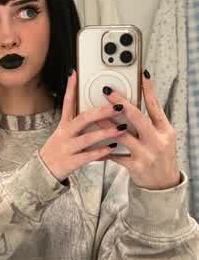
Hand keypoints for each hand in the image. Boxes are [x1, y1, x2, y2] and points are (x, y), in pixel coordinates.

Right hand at [39, 69, 126, 181]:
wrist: (43, 171)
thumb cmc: (58, 150)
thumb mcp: (63, 133)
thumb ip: (78, 123)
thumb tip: (96, 111)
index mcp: (64, 125)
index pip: (67, 103)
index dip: (70, 88)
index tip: (75, 74)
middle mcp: (65, 134)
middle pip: (82, 119)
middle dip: (101, 112)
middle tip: (117, 106)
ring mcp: (67, 148)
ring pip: (87, 138)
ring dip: (105, 133)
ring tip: (121, 129)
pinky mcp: (71, 162)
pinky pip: (87, 156)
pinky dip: (100, 153)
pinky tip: (112, 149)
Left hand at [95, 69, 180, 189]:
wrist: (163, 183)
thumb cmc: (161, 156)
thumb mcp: (163, 137)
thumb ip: (152, 122)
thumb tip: (138, 102)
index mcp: (165, 130)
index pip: (156, 106)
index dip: (148, 90)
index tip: (141, 76)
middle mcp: (157, 141)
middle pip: (138, 118)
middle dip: (121, 103)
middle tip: (107, 91)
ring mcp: (146, 154)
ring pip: (122, 136)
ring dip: (106, 124)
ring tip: (94, 115)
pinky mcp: (136, 166)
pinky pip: (116, 155)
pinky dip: (104, 148)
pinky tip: (94, 142)